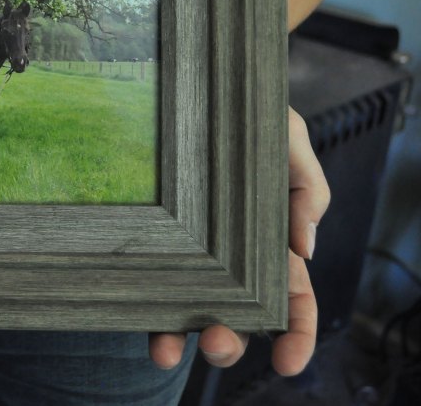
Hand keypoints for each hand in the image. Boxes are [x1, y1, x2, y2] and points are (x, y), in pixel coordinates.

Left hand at [148, 107, 329, 375]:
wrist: (186, 85)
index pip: (293, 300)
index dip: (297, 336)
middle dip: (229, 342)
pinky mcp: (149, 244)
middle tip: (217, 340)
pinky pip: (147, 285)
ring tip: (169, 348)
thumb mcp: (286, 137)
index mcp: (271, 244)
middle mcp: (228, 260)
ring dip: (182, 339)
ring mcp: (186, 255)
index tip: (287, 363)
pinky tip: (141, 324)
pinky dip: (145, 313)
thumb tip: (305, 248)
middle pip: (237, 317)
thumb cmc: (241, 113)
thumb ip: (307, 186)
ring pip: (189, 312)